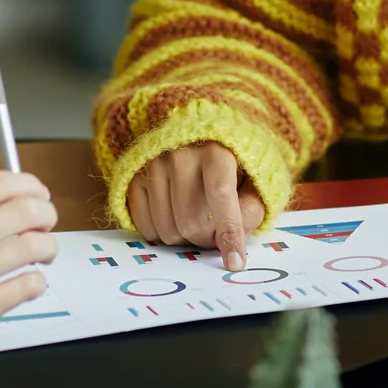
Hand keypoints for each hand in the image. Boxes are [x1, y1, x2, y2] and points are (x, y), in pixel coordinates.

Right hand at [0, 170, 58, 369]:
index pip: (1, 183)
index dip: (30, 185)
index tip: (38, 193)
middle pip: (28, 208)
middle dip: (46, 213)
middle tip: (46, 223)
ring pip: (36, 245)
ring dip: (48, 247)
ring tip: (43, 254)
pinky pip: (28, 285)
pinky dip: (36, 282)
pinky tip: (27, 284)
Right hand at [127, 142, 265, 271]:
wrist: (193, 125)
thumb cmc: (230, 153)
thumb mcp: (254, 171)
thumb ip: (254, 204)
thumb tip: (238, 237)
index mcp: (216, 148)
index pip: (221, 196)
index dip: (229, 233)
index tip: (235, 263)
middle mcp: (179, 153)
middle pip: (191, 223)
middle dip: (208, 239)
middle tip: (216, 232)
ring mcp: (151, 165)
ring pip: (167, 230)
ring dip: (185, 238)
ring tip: (197, 219)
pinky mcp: (133, 177)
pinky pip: (145, 227)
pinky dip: (163, 233)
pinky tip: (175, 216)